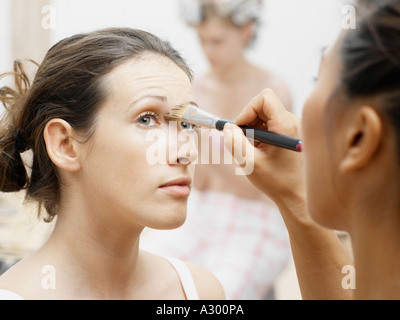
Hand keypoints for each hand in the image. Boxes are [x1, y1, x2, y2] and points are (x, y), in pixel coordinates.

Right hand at [223, 88, 303, 208]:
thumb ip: (235, 142)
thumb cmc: (277, 182)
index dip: (248, 109)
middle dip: (249, 121)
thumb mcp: (249, 163)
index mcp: (285, 125)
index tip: (241, 129)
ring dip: (254, 129)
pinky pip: (270, 124)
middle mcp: (293, 122)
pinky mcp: (290, 133)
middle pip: (263, 105)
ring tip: (255, 150)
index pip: (265, 97)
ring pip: (265, 115)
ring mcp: (293, 127)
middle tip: (246, 142)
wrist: (297, 196)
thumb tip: (227, 127)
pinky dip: (260, 134)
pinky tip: (262, 151)